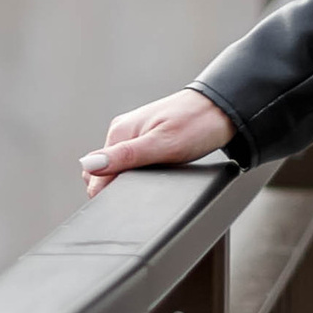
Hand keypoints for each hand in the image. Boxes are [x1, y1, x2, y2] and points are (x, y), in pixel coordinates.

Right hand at [80, 89, 233, 188]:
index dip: (108, 195)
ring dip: (128, 182)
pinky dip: (139, 174)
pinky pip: (131, 163)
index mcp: (119, 132)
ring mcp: (134, 135)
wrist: (223, 108)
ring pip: (118, 170)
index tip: (127, 204)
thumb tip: (89, 165)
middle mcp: (122, 132)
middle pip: (103, 174)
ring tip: (153, 182)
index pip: (95, 175)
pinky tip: (156, 175)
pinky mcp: (146, 139)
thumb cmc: (197, 123)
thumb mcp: (162, 145)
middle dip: (116, 189)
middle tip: (144, 192)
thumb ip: (125, 156)